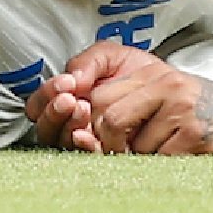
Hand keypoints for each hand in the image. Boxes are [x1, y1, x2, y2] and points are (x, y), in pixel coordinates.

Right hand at [27, 41, 159, 150]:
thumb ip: (88, 61)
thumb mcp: (111, 57)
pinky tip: (88, 135)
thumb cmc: (138, 73)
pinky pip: (87, 156)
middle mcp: (71, 123)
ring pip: (62, 142)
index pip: (40, 103)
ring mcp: (87, 141)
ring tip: (82, 109)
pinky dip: (85, 146)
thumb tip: (72, 79)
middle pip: (46, 127)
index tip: (65, 83)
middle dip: (54, 112)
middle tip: (69, 99)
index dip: (46, 95)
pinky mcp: (106, 155)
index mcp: (67, 99)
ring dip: (68, 126)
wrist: (171, 90)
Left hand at [84, 58, 212, 154]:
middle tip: (131, 154)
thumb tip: (86, 131)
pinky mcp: (196, 132)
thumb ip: (132, 103)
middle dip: (112, 145)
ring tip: (171, 150)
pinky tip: (188, 155)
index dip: (95, 125)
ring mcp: (182, 107)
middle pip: (109, 120)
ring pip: (135, 146)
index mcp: (154, 73)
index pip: (99, 98)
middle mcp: (166, 84)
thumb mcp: (169, 95)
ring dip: (146, 158)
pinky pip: (160, 159)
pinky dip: (168, 165)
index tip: (110, 139)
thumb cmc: (207, 115)